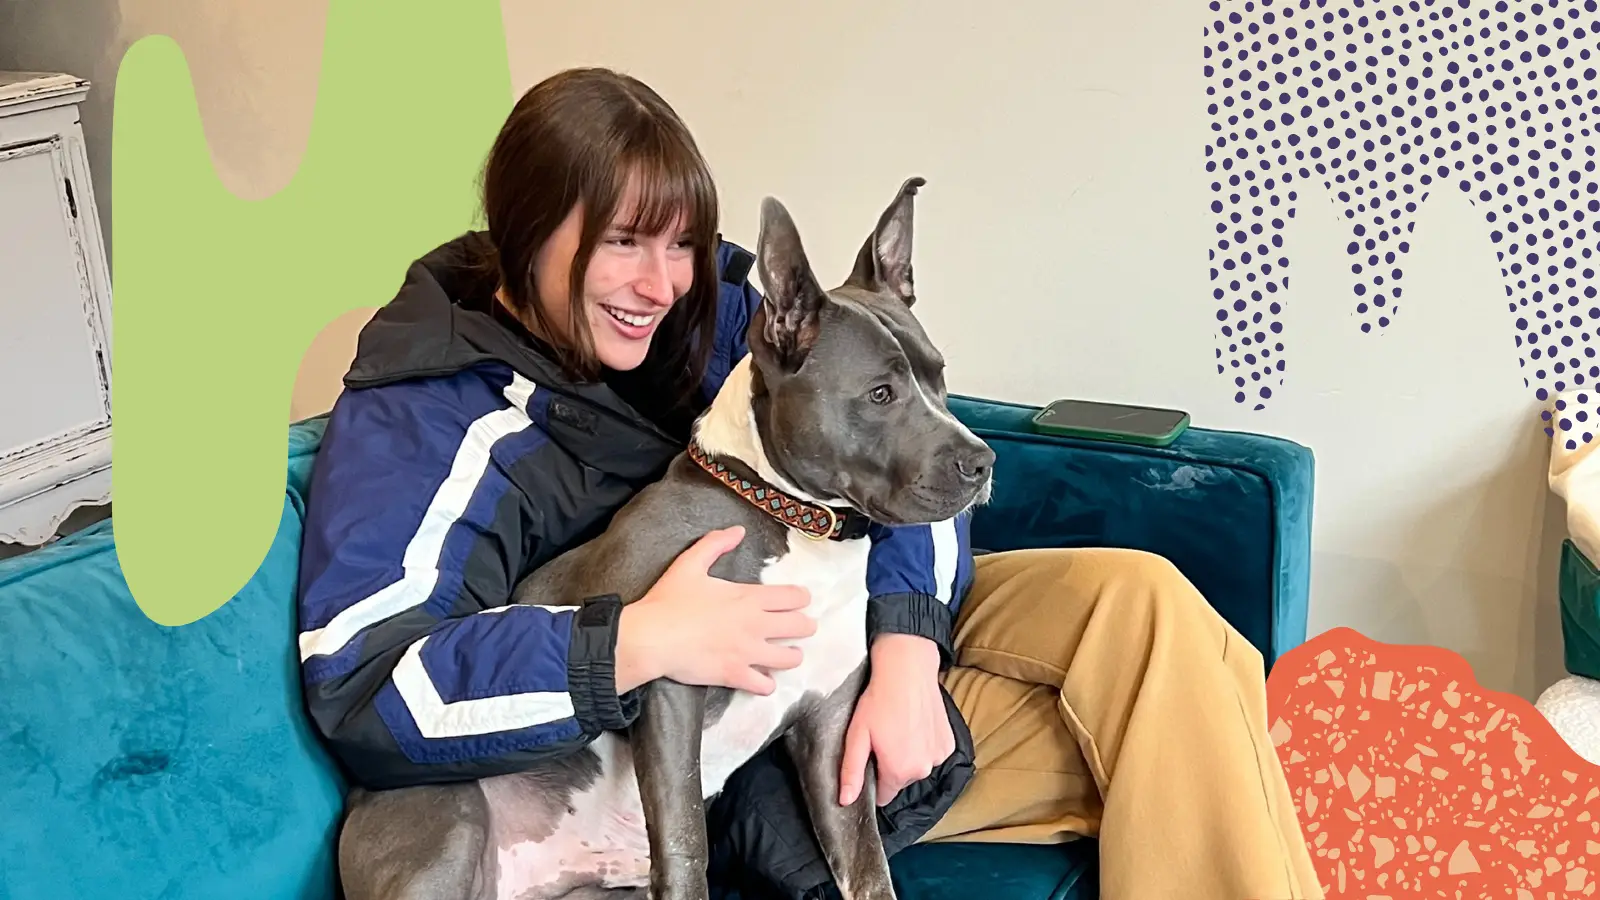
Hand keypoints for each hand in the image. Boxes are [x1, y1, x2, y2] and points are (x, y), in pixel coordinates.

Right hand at [615, 526, 815, 694]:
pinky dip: (767, 684)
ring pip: (791, 659)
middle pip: (801, 626)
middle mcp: (755, 625)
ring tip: (787, 654)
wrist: (650, 637)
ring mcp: (748, 652)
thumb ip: (715, 544)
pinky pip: (765, 686)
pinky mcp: (735, 675)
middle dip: (806, 626)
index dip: (802, 598)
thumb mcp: (689, 563)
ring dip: (792, 655)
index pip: (794, 596)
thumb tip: (738, 530)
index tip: (800, 600)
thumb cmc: (669, 600)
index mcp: (748, 597)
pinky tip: (763, 679)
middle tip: (801, 627)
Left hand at [839, 634, 953, 806]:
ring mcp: (939, 756)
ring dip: (909, 755)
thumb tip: (846, 801)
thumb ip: (851, 772)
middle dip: (891, 765)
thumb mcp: (857, 736)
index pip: (884, 795)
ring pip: (917, 766)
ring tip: (899, 728)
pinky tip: (915, 725)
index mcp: (899, 772)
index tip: (870, 759)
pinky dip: (924, 744)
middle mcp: (923, 769)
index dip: (873, 780)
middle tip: (883, 738)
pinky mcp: (949, 743)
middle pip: (901, 780)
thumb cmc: (879, 701)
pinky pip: (931, 753)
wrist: (907, 671)